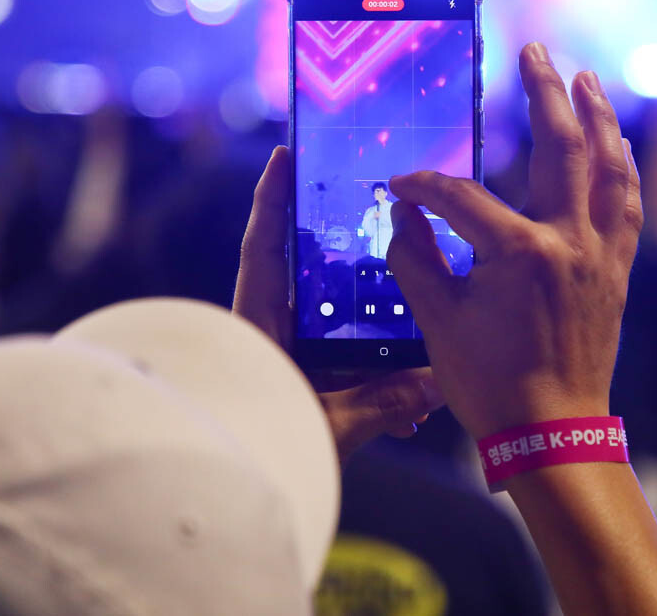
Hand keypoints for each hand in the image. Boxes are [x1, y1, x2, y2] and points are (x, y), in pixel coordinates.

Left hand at [233, 146, 444, 462]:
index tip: (286, 154)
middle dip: (348, 259)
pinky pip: (339, 372)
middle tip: (387, 229)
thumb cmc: (258, 453)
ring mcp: (280, 362)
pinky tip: (409, 408)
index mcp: (257, 324)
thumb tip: (437, 385)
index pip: (264, 245)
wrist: (219, 503)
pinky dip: (371, 381)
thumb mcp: (326, 424)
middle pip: (307, 279)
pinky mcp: (295, 392)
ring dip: (373, 334)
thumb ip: (383, 403)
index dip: (273, 197)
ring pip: (331, 330)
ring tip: (420, 329)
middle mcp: (266, 335)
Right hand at [386, 42, 642, 438]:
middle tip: (536, 50)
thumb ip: (416, 258)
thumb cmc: (492, 383)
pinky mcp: (617, 271)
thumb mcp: (438, 321)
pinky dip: (623, 170)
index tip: (399, 184)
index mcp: (519, 252)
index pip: (461, 197)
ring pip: (609, 169)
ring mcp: (600, 254)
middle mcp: (569, 241)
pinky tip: (616, 147)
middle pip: (559, 148)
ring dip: (599, 119)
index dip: (423, 186)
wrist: (553, 431)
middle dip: (545, 92)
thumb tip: (401, 212)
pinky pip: (628, 207)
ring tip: (587, 78)